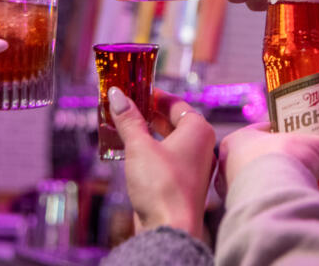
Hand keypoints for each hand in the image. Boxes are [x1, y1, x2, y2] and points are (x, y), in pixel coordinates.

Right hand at [109, 87, 215, 239]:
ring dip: (145, 133)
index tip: (133, 90)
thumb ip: (129, 120)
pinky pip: (165, 158)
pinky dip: (148, 151)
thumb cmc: (162, 185)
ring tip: (120, 126)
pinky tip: (128, 151)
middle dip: (146, 114)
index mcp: (198, 130)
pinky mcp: (182, 183)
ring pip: (167, 141)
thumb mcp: (140, 146)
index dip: (152, 95)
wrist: (171, 229)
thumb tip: (117, 95)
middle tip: (123, 106)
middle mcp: (201, 146)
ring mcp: (193, 166)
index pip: (175, 103)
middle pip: (171, 121)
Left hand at [214, 122, 318, 197]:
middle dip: (282, 161)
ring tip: (302, 184)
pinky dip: (277, 201)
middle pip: (259, 158)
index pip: (260, 130)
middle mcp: (229, 165)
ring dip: (278, 182)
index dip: (281, 131)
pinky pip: (263, 203)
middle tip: (304, 163)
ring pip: (258, 182)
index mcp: (237, 140)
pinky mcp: (243, 213)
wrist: (273, 198)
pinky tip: (294, 202)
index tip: (298, 134)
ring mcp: (233, 191)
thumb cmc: (283, 162)